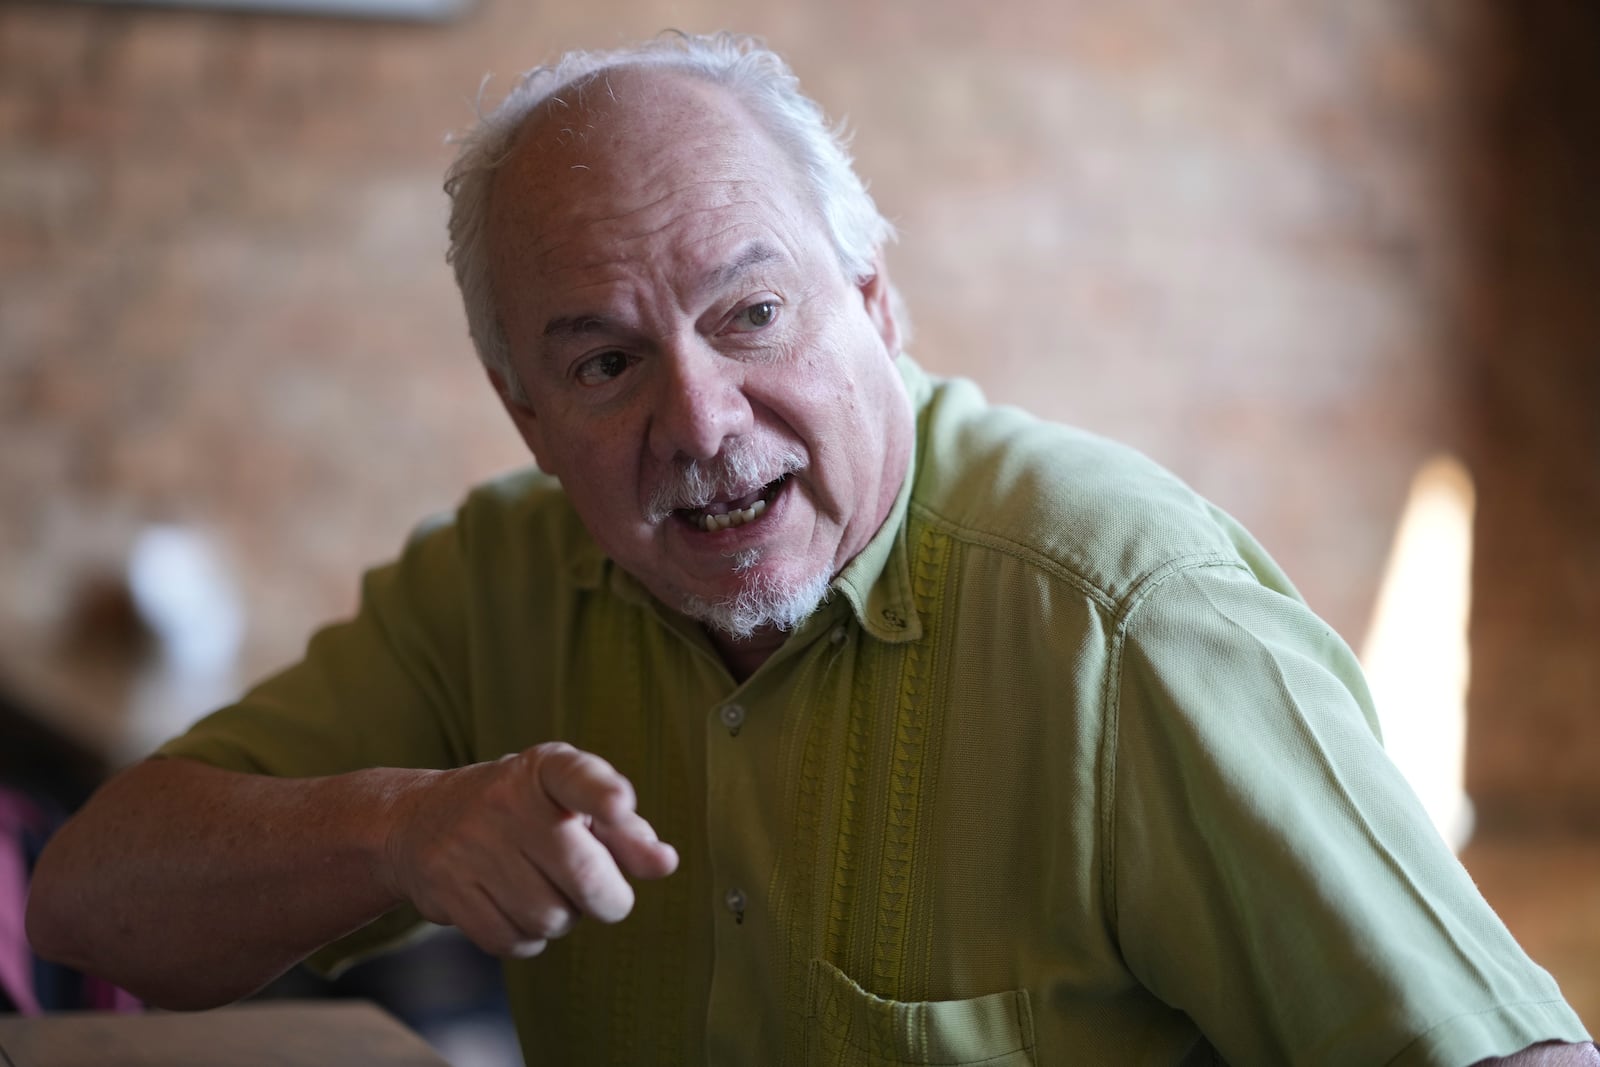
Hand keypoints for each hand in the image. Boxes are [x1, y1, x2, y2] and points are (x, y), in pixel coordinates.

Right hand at [379, 742, 678, 957]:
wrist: (420, 819)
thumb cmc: (521, 810)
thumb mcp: (571, 802)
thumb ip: (624, 831)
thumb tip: (663, 863)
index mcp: (545, 769)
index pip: (577, 776)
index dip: (602, 794)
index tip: (621, 804)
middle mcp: (505, 800)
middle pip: (583, 875)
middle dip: (609, 899)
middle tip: (602, 894)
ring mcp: (469, 845)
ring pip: (549, 918)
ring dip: (561, 919)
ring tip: (544, 889)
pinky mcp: (445, 888)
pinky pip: (512, 941)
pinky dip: (525, 939)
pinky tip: (515, 908)